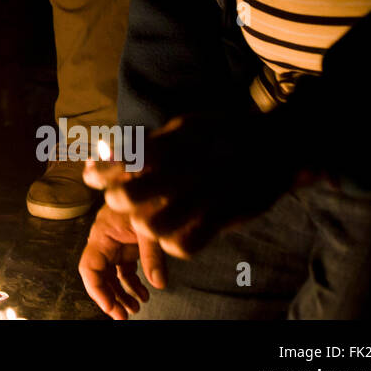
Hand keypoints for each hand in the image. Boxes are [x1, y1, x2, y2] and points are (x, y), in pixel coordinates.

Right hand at [78, 204, 166, 319]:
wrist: (150, 178)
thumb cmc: (146, 196)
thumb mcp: (149, 226)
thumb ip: (152, 255)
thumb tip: (158, 284)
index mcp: (102, 234)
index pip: (89, 267)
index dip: (96, 290)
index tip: (111, 308)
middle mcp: (105, 240)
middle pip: (98, 275)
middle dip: (109, 297)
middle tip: (124, 316)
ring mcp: (115, 243)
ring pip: (111, 275)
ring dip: (121, 294)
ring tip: (136, 309)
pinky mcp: (127, 245)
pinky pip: (124, 270)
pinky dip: (132, 284)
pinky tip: (144, 294)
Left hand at [87, 113, 299, 258]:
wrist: (278, 143)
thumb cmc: (222, 133)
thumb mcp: (184, 126)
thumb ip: (151, 142)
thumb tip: (112, 152)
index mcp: (172, 143)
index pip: (122, 159)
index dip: (101, 172)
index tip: (91, 178)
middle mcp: (182, 167)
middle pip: (127, 197)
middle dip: (119, 203)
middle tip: (124, 204)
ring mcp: (203, 193)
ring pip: (151, 225)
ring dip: (145, 228)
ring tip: (150, 224)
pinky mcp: (224, 215)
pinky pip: (185, 243)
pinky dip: (175, 245)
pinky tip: (177, 238)